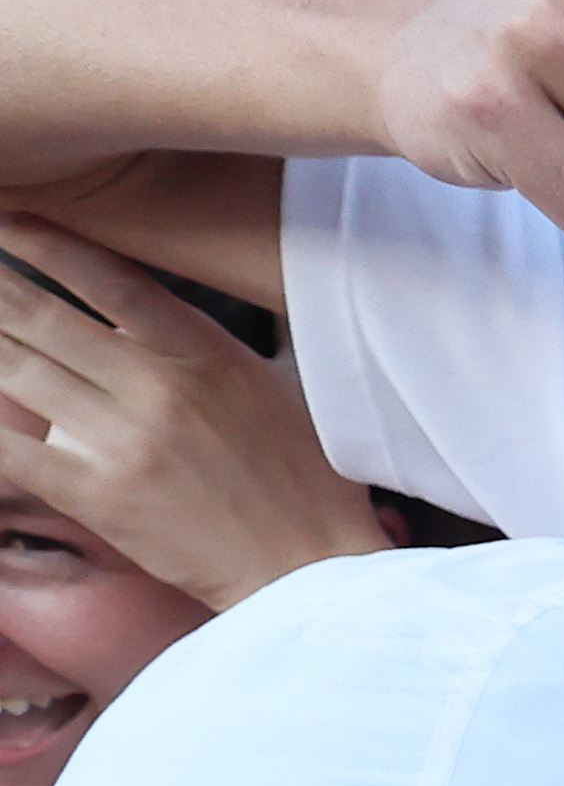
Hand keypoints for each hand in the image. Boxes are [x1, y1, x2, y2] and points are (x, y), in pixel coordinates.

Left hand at [0, 218, 390, 605]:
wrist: (312, 568)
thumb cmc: (312, 478)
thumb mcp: (291, 387)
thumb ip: (239, 339)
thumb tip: (227, 296)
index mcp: (206, 355)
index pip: (109, 278)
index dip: (48, 243)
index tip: (8, 218)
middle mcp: (157, 389)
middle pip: (44, 317)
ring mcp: (122, 443)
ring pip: (18, 371)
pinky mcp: (97, 496)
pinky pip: (11, 448)